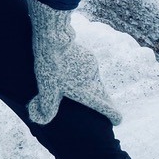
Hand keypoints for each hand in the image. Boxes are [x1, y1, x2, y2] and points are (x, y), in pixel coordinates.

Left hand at [26, 0, 121, 125]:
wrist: (55, 38)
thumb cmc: (50, 66)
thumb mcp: (46, 90)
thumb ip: (45, 109)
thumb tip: (41, 119)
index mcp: (87, 91)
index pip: (106, 106)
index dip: (113, 115)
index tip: (117, 120)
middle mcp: (93, 80)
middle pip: (101, 94)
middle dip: (102, 102)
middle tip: (101, 109)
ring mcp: (92, 67)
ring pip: (93, 81)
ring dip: (88, 86)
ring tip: (73, 87)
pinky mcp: (89, 57)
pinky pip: (88, 70)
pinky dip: (82, 74)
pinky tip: (70, 71)